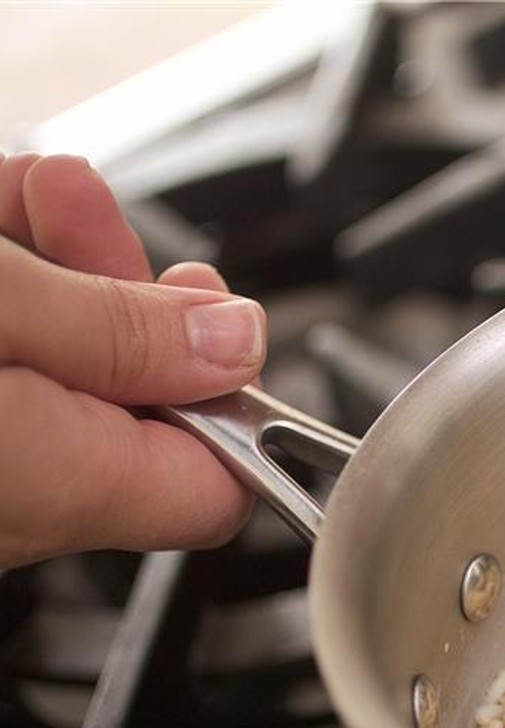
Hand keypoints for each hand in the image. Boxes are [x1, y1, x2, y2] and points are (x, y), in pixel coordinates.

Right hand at [0, 152, 265, 568]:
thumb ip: (120, 330)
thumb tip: (233, 341)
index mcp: (58, 485)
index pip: (216, 488)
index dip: (232, 395)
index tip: (211, 318)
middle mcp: (15, 505)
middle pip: (132, 417)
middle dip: (121, 298)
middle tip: (88, 215)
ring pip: (55, 379)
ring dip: (56, 276)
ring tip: (31, 196)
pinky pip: (3, 375)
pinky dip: (9, 298)